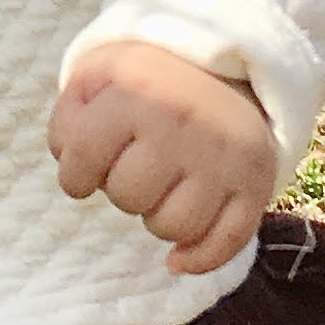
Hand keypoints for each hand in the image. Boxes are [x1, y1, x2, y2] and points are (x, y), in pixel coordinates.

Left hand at [48, 41, 276, 275]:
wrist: (221, 67)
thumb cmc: (147, 84)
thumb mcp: (96, 78)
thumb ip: (68, 123)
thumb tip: (77, 176)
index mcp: (137, 91)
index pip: (81, 161)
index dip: (75, 174)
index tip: (87, 168)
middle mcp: (183, 122)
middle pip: (129, 197)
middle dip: (123, 190)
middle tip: (137, 168)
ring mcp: (224, 155)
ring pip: (173, 226)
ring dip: (159, 217)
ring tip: (164, 190)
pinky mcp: (256, 183)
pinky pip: (225, 243)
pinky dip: (198, 257)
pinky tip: (178, 256)